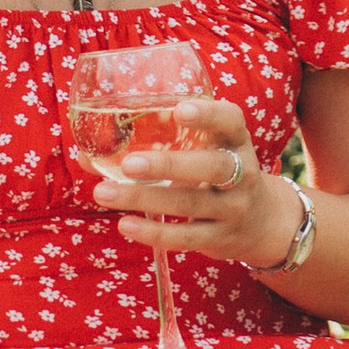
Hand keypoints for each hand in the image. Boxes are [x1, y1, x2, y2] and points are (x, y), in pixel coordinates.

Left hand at [92, 97, 303, 269]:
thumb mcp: (207, 151)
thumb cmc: (217, 176)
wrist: (261, 223)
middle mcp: (243, 175)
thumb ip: (162, 144)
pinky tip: (126, 225)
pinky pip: (186, 237)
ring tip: (103, 193)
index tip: (179, 110)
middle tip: (129, 164)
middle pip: (213, 167)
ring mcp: (233, 209)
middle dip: (170, 165)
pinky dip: (154, 233)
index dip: (209, 114)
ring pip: (192, 203)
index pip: (232, 121)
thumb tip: (87, 153)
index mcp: (237, 143)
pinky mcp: (219, 238)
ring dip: (145, 199)